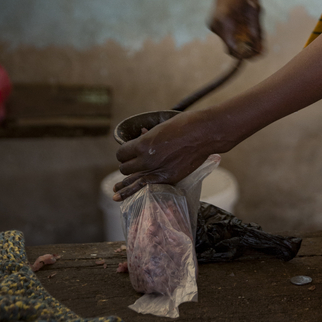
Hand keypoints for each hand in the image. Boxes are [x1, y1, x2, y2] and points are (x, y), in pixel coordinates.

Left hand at [113, 109, 233, 200]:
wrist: (206, 133)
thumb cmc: (185, 124)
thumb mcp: (161, 126)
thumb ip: (148, 135)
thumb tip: (140, 135)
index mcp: (143, 144)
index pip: (121, 153)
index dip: (123, 152)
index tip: (127, 151)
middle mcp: (147, 160)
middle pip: (125, 168)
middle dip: (127, 164)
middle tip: (131, 163)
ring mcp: (158, 171)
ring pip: (132, 180)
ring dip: (126, 182)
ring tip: (116, 190)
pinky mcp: (169, 179)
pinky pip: (146, 187)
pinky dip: (135, 191)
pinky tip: (121, 197)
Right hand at [208, 0, 262, 58]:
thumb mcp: (255, 10)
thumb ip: (256, 31)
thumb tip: (259, 50)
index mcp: (224, 20)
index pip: (234, 48)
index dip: (248, 53)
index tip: (259, 51)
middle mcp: (215, 25)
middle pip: (232, 48)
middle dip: (247, 48)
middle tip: (260, 41)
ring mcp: (213, 25)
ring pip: (230, 43)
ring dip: (243, 40)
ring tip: (254, 27)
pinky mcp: (215, 24)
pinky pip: (228, 36)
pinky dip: (238, 35)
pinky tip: (246, 24)